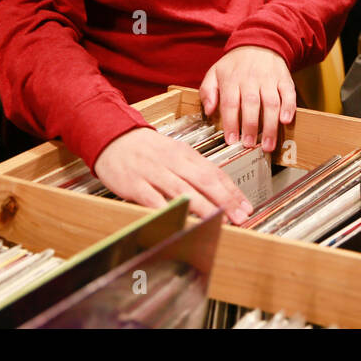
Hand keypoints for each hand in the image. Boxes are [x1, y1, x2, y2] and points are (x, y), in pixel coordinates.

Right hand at [94, 127, 252, 222]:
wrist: (113, 138)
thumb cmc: (147, 149)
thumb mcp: (175, 152)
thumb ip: (195, 170)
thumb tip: (221, 190)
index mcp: (185, 153)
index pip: (214, 172)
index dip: (232, 191)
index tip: (246, 206)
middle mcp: (172, 162)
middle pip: (204, 181)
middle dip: (225, 200)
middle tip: (240, 216)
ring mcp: (154, 173)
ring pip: (183, 191)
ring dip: (204, 207)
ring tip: (220, 221)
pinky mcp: (135, 184)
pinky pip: (154, 200)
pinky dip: (168, 211)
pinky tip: (181, 222)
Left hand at [199, 45, 294, 152]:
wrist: (259, 42)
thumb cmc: (235, 64)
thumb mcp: (215, 72)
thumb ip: (207, 91)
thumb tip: (208, 110)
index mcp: (231, 79)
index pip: (230, 103)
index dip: (231, 123)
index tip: (232, 140)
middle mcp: (251, 79)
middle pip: (251, 104)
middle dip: (251, 127)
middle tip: (249, 145)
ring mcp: (269, 79)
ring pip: (271, 103)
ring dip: (270, 125)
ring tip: (268, 144)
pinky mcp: (284, 79)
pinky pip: (288, 93)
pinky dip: (289, 107)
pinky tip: (286, 121)